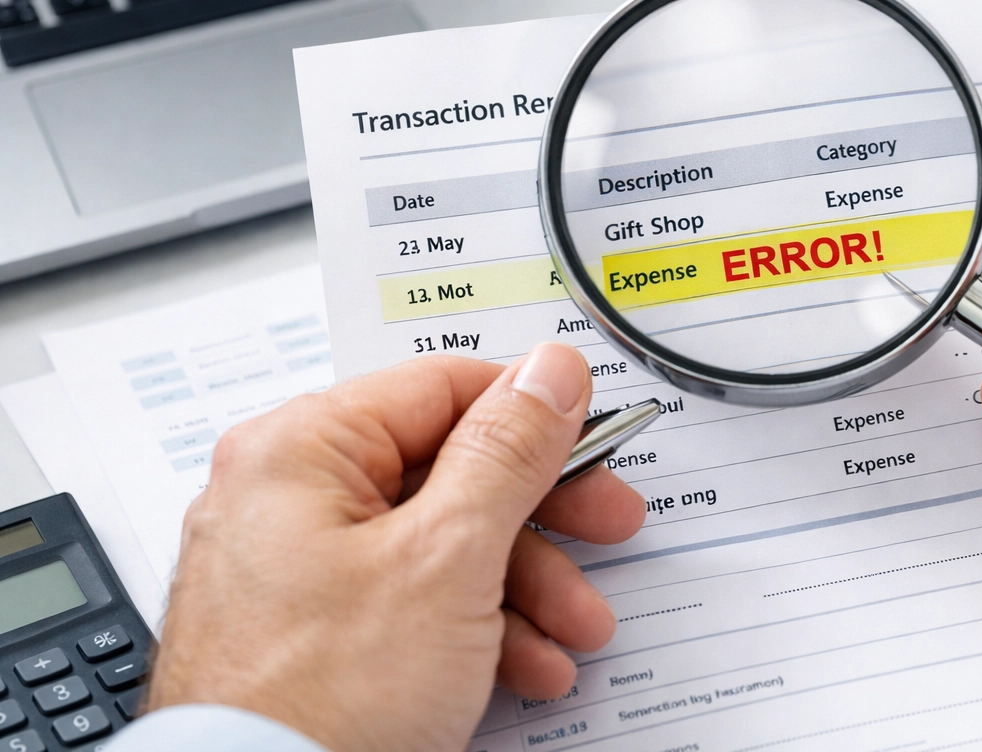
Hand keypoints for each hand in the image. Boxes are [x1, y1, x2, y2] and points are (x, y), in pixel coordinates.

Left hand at [146, 344, 645, 751]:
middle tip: (608, 529)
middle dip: (542, 521)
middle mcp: (285, 496)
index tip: (594, 441)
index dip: (533, 415)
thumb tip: (549, 371)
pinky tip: (523, 666)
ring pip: (437, 544)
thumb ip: (509, 451)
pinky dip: (473, 628)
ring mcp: (293, 568)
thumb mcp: (448, 557)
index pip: (443, 388)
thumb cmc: (322, 699)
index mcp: (300, 449)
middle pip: (448, 472)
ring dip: (523, 587)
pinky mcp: (308, 632)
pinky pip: (406, 600)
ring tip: (573, 632)